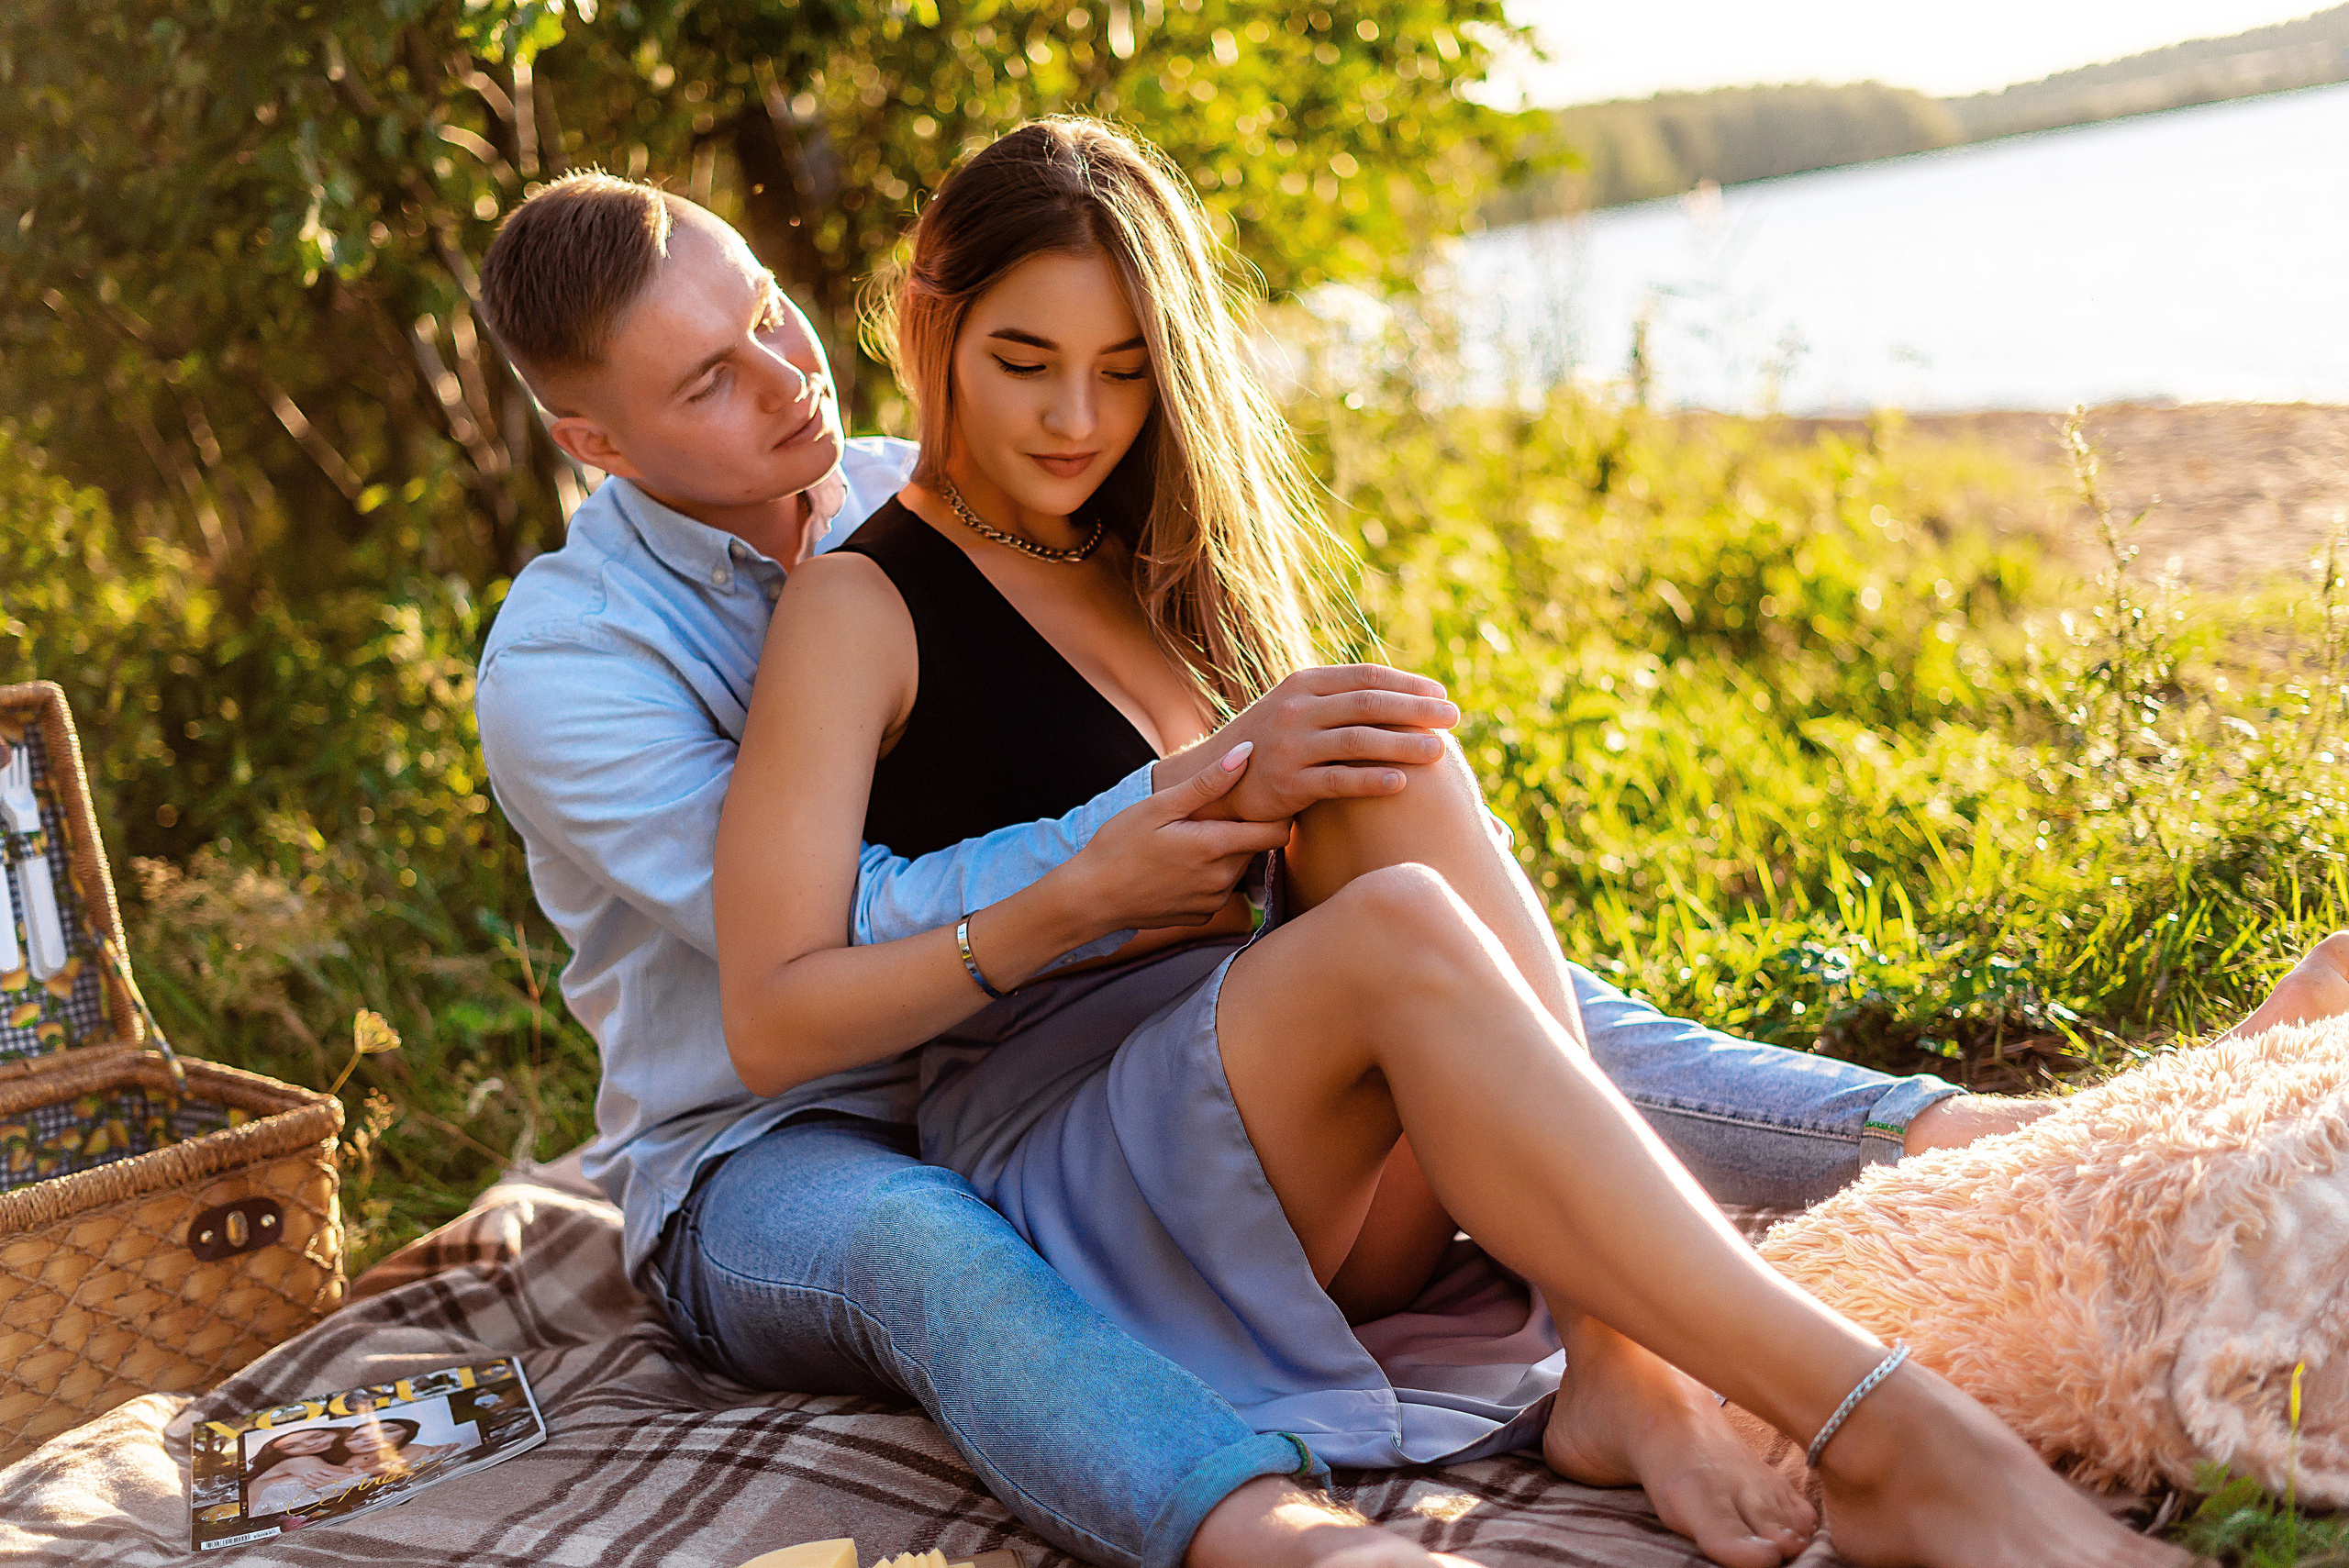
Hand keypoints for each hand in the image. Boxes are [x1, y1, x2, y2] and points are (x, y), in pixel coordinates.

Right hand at [1060, 743, 1292, 931]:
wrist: (1089, 898)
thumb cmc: (1119, 845)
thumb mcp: (1160, 806)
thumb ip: (1208, 782)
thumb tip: (1247, 752)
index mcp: (1216, 847)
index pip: (1277, 832)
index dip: (1276, 813)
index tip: (1259, 799)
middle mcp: (1222, 880)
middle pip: (1256, 847)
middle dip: (1242, 829)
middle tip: (1209, 815)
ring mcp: (1213, 902)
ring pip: (1238, 868)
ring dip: (1225, 852)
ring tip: (1188, 839)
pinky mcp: (1201, 916)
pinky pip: (1219, 890)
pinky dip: (1209, 876)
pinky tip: (1179, 867)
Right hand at [1158, 665, 1460, 822]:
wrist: (1215, 782)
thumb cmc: (1272, 744)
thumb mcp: (1298, 709)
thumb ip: (1338, 700)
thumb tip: (1402, 694)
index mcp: (1303, 684)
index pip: (1366, 676)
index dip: (1408, 683)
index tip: (1442, 694)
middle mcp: (1296, 709)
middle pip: (1368, 704)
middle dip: (1416, 709)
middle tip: (1455, 717)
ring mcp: (1290, 746)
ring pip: (1358, 741)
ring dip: (1404, 744)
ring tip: (1440, 751)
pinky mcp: (1287, 783)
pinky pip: (1338, 780)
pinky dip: (1372, 780)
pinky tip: (1402, 783)